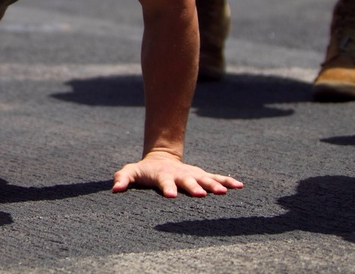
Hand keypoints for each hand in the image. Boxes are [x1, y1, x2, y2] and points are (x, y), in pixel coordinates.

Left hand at [112, 151, 243, 197]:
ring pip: (205, 179)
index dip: (167, 188)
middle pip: (188, 182)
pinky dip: (227, 181)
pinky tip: (239, 186)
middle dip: (194, 188)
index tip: (171, 195)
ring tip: (224, 192)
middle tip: (202, 194)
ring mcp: (192, 175)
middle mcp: (180, 175)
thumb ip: (122, 179)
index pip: (164, 183)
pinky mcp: (202, 176)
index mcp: (162, 176)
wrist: (160, 159)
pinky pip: (217, 178)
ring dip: (214, 185)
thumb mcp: (130, 172)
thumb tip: (115, 189)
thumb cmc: (144, 171)